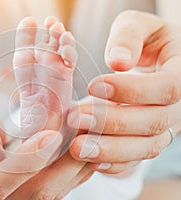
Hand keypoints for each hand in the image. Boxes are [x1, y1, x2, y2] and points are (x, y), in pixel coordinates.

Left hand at [67, 10, 180, 173]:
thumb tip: (117, 62)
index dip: (132, 90)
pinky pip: (136, 159)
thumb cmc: (145, 41)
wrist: (155, 63)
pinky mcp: (147, 140)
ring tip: (77, 147)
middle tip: (75, 117)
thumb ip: (128, 36)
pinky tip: (90, 160)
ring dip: (111, 150)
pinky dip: (114, 163)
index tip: (93, 86)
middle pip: (154, 123)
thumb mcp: (139, 26)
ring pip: (146, 147)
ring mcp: (164, 127)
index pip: (166, 88)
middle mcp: (178, 107)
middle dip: (113, 123)